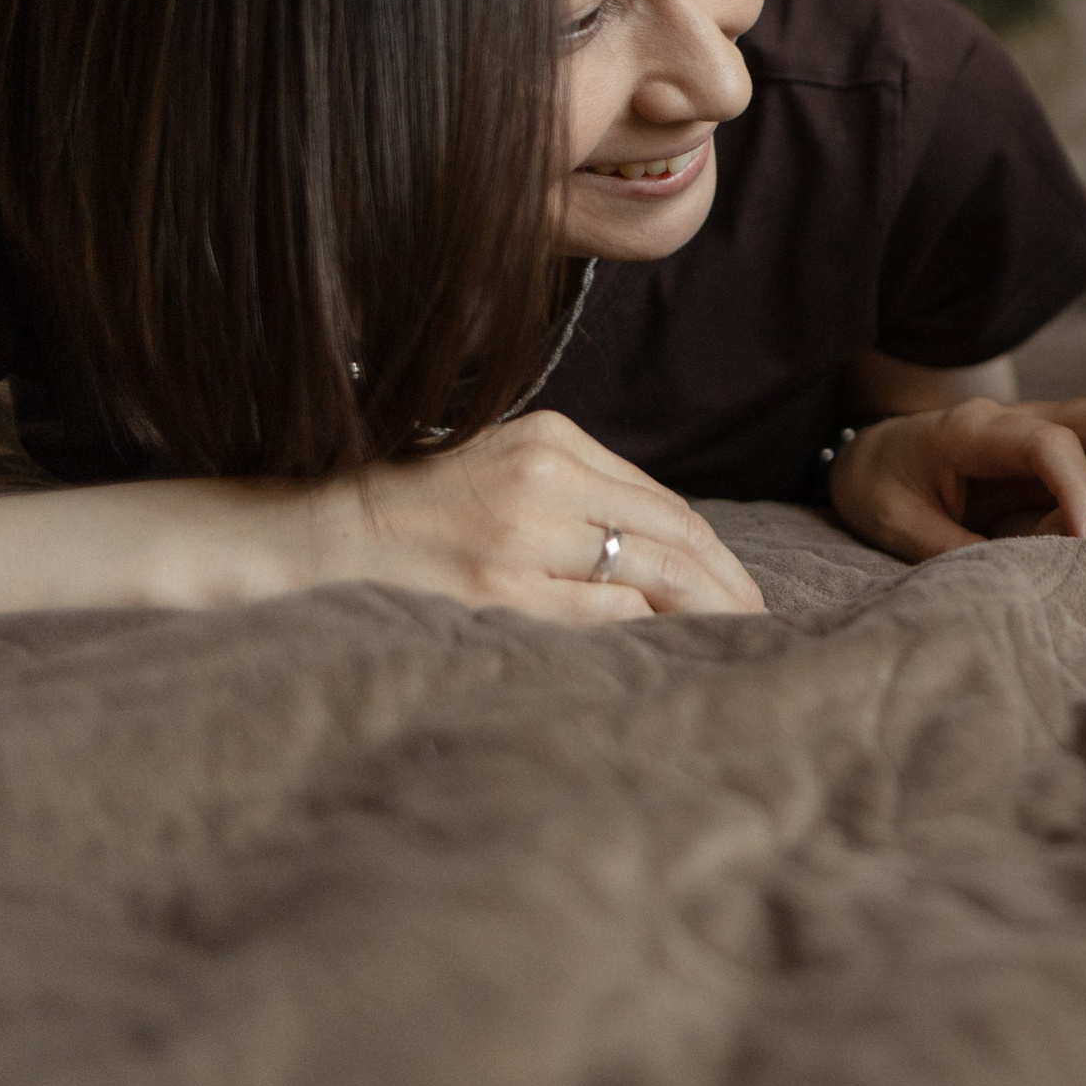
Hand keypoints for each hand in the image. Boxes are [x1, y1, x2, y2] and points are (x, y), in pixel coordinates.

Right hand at [307, 410, 763, 620]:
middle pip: (671, 535)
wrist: (325, 534)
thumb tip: (679, 557)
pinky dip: (643, 629)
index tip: (743, 590)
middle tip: (759, 623)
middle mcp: (546, 476)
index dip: (714, 553)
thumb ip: (587, 497)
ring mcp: (523, 533)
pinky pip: (601, 611)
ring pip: (648, 572)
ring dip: (700, 611)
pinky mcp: (501, 587)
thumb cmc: (428, 510)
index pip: (665, 504)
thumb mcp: (512, 469)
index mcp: (556, 438)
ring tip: (730, 640)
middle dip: (725, 585)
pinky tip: (665, 648)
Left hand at [830, 396, 1085, 561]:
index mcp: (975, 430)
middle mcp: (1026, 422)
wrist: (873, 454)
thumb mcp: (898, 524)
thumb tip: (1023, 584)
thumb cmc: (881, 485)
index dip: (1081, 491)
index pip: (1050, 442)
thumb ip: (957, 549)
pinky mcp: (1061, 468)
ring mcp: (1050, 439)